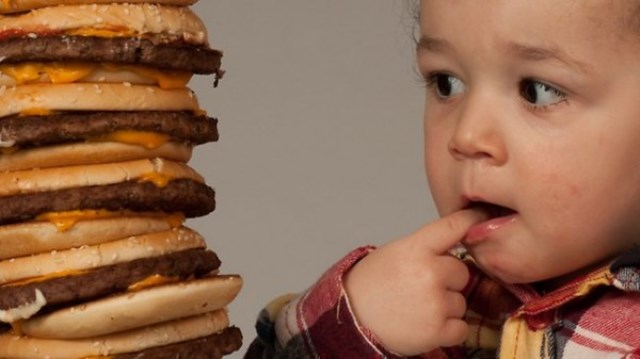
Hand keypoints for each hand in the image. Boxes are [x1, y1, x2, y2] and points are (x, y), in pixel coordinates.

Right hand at [344, 209, 485, 355]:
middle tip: (420, 288)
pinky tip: (424, 324)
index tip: (484, 215)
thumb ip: (427, 247)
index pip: (453, 226)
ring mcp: (435, 302)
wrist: (351, 318)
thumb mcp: (395, 253)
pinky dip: (447, 330)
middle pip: (462, 271)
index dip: (472, 219)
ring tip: (417, 308)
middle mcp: (429, 272)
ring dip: (445, 307)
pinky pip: (461, 327)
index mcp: (415, 248)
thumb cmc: (371, 285)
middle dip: (448, 281)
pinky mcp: (438, 330)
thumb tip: (460, 243)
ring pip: (461, 301)